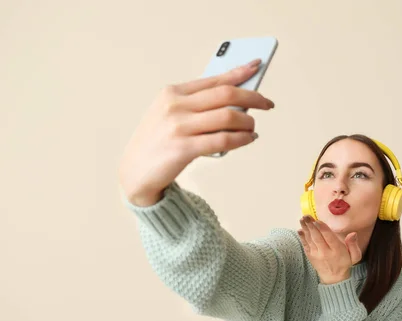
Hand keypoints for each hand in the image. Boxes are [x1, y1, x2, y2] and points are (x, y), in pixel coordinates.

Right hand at [118, 58, 274, 205]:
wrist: (134, 172)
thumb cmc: (158, 142)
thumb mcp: (170, 114)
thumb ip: (198, 105)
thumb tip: (237, 101)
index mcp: (172, 92)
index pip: (214, 79)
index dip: (239, 72)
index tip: (257, 66)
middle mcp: (175, 106)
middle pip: (226, 95)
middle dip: (252, 97)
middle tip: (267, 103)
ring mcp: (179, 127)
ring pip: (228, 117)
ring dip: (248, 122)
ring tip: (253, 128)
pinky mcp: (184, 149)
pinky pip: (223, 140)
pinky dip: (242, 139)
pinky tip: (249, 139)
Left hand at [297, 215, 361, 284]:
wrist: (334, 278)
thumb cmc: (345, 263)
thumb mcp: (355, 256)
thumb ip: (353, 245)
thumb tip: (353, 234)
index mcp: (337, 251)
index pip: (329, 238)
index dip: (323, 229)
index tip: (318, 220)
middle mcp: (325, 252)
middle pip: (317, 237)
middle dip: (311, 226)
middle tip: (307, 216)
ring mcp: (316, 255)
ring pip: (310, 240)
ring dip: (305, 229)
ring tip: (302, 219)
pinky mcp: (310, 256)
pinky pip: (305, 245)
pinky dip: (302, 237)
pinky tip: (300, 230)